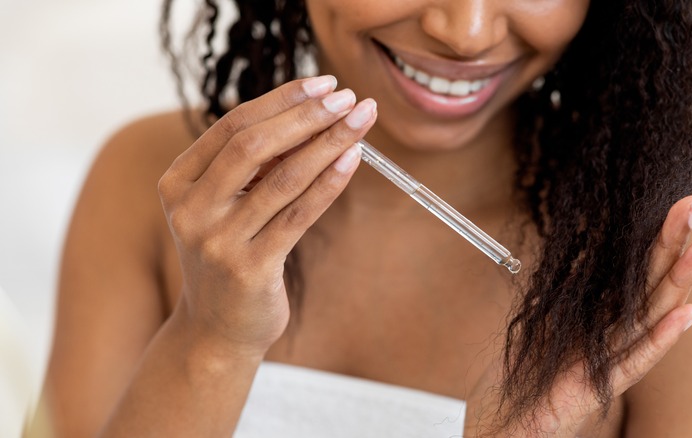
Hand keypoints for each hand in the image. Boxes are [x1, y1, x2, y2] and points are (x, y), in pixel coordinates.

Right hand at [157, 76, 376, 354]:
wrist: (216, 329)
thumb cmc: (228, 256)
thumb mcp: (224, 206)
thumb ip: (251, 165)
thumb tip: (310, 114)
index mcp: (179, 182)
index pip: (233, 125)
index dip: (282, 100)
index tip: (324, 84)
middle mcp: (191, 209)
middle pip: (254, 145)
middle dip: (307, 116)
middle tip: (348, 97)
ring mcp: (217, 241)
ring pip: (283, 178)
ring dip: (328, 142)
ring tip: (362, 120)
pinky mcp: (250, 268)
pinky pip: (299, 215)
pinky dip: (330, 182)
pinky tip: (353, 159)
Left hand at [468, 195, 691, 436]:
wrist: (506, 414)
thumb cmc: (527, 366)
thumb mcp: (547, 312)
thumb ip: (572, 284)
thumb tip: (586, 238)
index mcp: (604, 315)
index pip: (637, 270)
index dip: (655, 237)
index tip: (676, 202)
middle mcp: (615, 334)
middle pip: (651, 284)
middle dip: (673, 244)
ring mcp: (613, 359)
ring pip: (651, 315)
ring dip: (679, 280)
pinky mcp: (601, 384)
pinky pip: (635, 360)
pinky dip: (661, 338)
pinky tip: (687, 314)